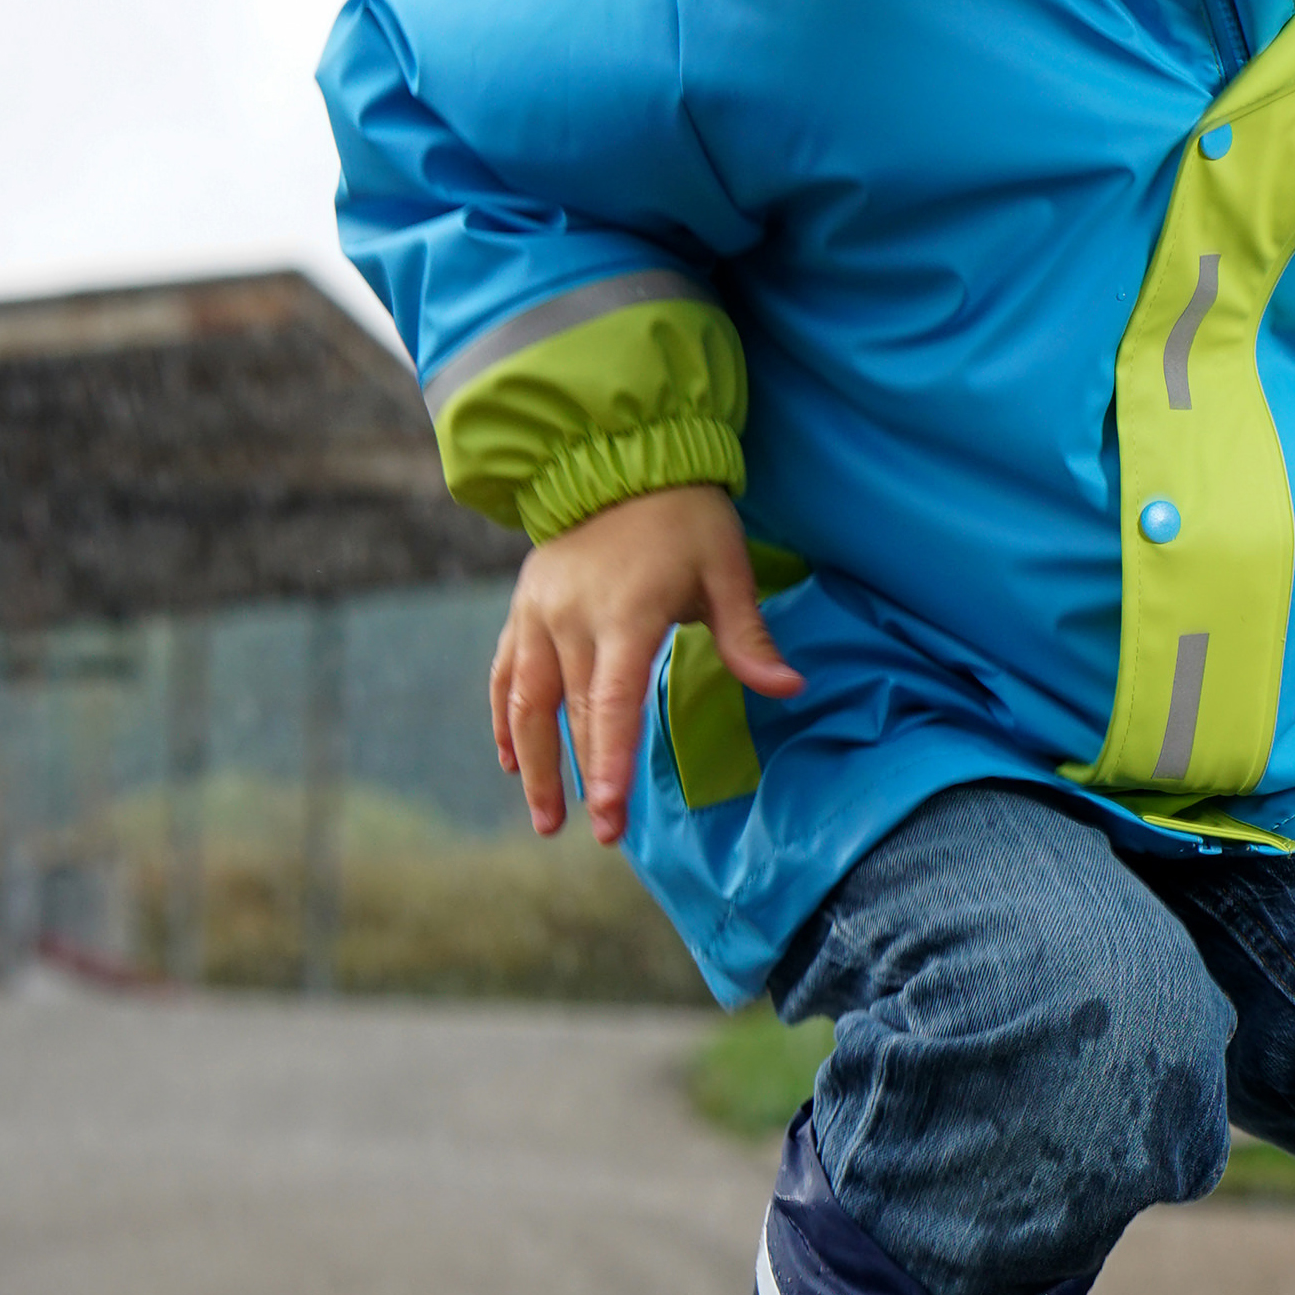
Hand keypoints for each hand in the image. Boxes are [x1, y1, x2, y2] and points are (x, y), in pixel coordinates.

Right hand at [490, 484, 800, 843]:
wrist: (621, 459)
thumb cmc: (686, 518)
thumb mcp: (727, 570)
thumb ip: (748, 638)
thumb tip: (790, 688)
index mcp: (625, 613)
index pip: (614, 701)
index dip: (611, 760)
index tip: (610, 813)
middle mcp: (570, 617)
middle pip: (572, 712)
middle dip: (582, 778)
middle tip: (600, 835)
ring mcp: (538, 613)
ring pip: (525, 701)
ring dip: (534, 763)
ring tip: (545, 818)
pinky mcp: (523, 607)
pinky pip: (504, 672)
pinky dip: (504, 718)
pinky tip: (510, 760)